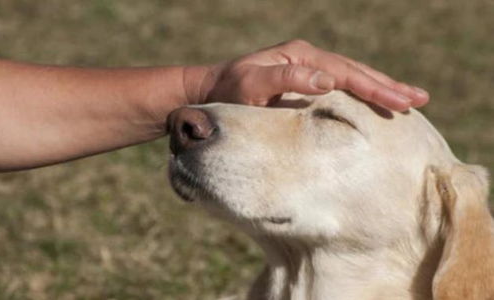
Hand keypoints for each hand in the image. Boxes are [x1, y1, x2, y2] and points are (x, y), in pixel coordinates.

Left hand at [185, 40, 428, 110]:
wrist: (211, 91)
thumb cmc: (229, 92)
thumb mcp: (251, 85)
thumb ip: (285, 79)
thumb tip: (328, 81)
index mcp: (301, 56)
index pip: (346, 73)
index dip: (374, 88)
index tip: (401, 101)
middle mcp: (308, 59)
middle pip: (356, 72)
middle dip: (388, 86)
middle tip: (420, 99)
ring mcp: (308, 68)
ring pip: (352, 78)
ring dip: (381, 89)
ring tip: (410, 99)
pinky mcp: (305, 82)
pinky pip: (341, 88)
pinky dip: (362, 95)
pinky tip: (376, 102)